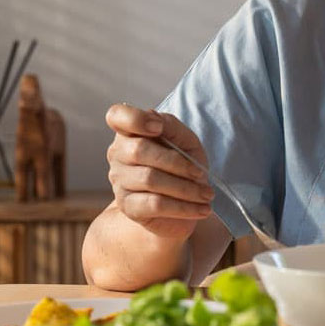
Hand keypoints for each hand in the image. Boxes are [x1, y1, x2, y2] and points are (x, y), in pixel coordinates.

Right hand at [105, 103, 213, 239]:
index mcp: (130, 132)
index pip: (117, 116)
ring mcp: (119, 181)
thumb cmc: (182, 166)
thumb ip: (171, 127)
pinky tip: (200, 209)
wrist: (181, 205)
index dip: (135, 119)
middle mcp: (118, 154)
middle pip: (139, 150)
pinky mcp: (128, 207)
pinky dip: (183, 207)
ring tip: (206, 195)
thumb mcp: (185, 141)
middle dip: (177, 162)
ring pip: (150, 179)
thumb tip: (157, 122)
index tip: (158, 127)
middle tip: (201, 173)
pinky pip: (155, 204)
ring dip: (186, 188)